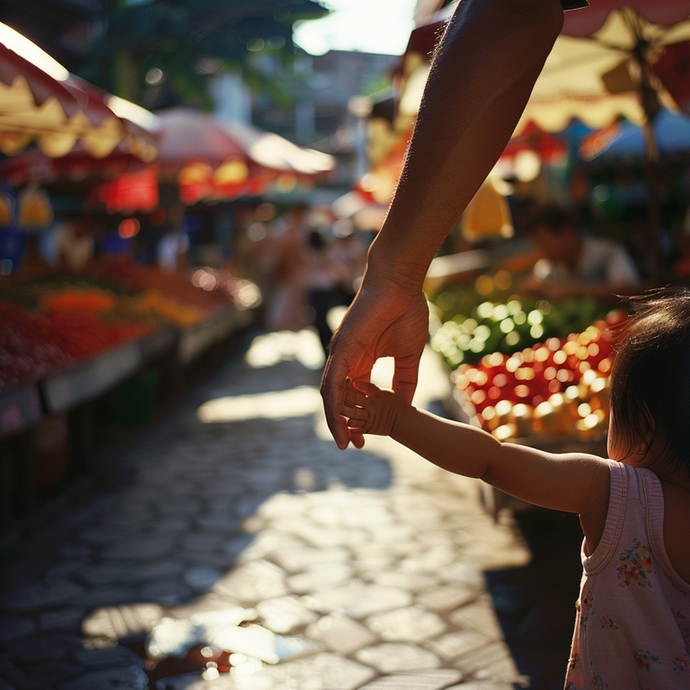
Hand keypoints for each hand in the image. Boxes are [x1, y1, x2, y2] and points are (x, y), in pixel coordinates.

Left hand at [320, 272, 428, 448]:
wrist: (400, 284)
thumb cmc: (405, 312)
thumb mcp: (408, 356)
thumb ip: (404, 380)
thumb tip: (405, 405)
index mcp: (361, 360)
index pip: (354, 395)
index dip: (358, 416)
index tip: (365, 437)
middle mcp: (346, 360)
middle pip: (339, 398)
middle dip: (345, 423)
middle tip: (353, 445)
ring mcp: (340, 354)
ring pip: (331, 395)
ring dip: (336, 420)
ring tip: (345, 441)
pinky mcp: (340, 349)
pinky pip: (332, 383)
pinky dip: (333, 405)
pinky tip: (339, 423)